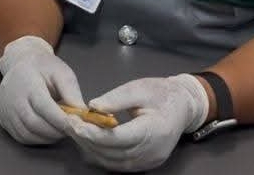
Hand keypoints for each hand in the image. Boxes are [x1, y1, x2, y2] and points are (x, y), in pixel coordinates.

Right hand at [0, 35, 85, 144]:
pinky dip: (37, 139)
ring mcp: (5, 109)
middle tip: (70, 129)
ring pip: (27, 133)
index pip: (43, 106)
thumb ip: (72, 92)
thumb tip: (82, 114)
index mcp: (27, 82)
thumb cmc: (43, 68)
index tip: (75, 126)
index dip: (60, 120)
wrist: (20, 64)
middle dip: (56, 131)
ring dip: (47, 137)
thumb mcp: (61, 72)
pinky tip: (46, 131)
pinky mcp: (3, 119)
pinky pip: (21, 136)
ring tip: (59, 129)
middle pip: (34, 123)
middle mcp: (12, 97)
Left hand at [66, 74, 208, 171]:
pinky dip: (102, 155)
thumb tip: (93, 106)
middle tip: (69, 124)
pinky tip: (89, 141)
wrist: (183, 107)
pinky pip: (119, 164)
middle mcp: (152, 151)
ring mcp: (149, 161)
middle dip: (88, 139)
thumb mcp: (139, 88)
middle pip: (113, 152)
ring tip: (75, 131)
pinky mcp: (146, 164)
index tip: (75, 122)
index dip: (95, 133)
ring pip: (113, 162)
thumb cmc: (161, 93)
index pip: (119, 137)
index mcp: (154, 130)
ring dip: (91, 148)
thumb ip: (116, 98)